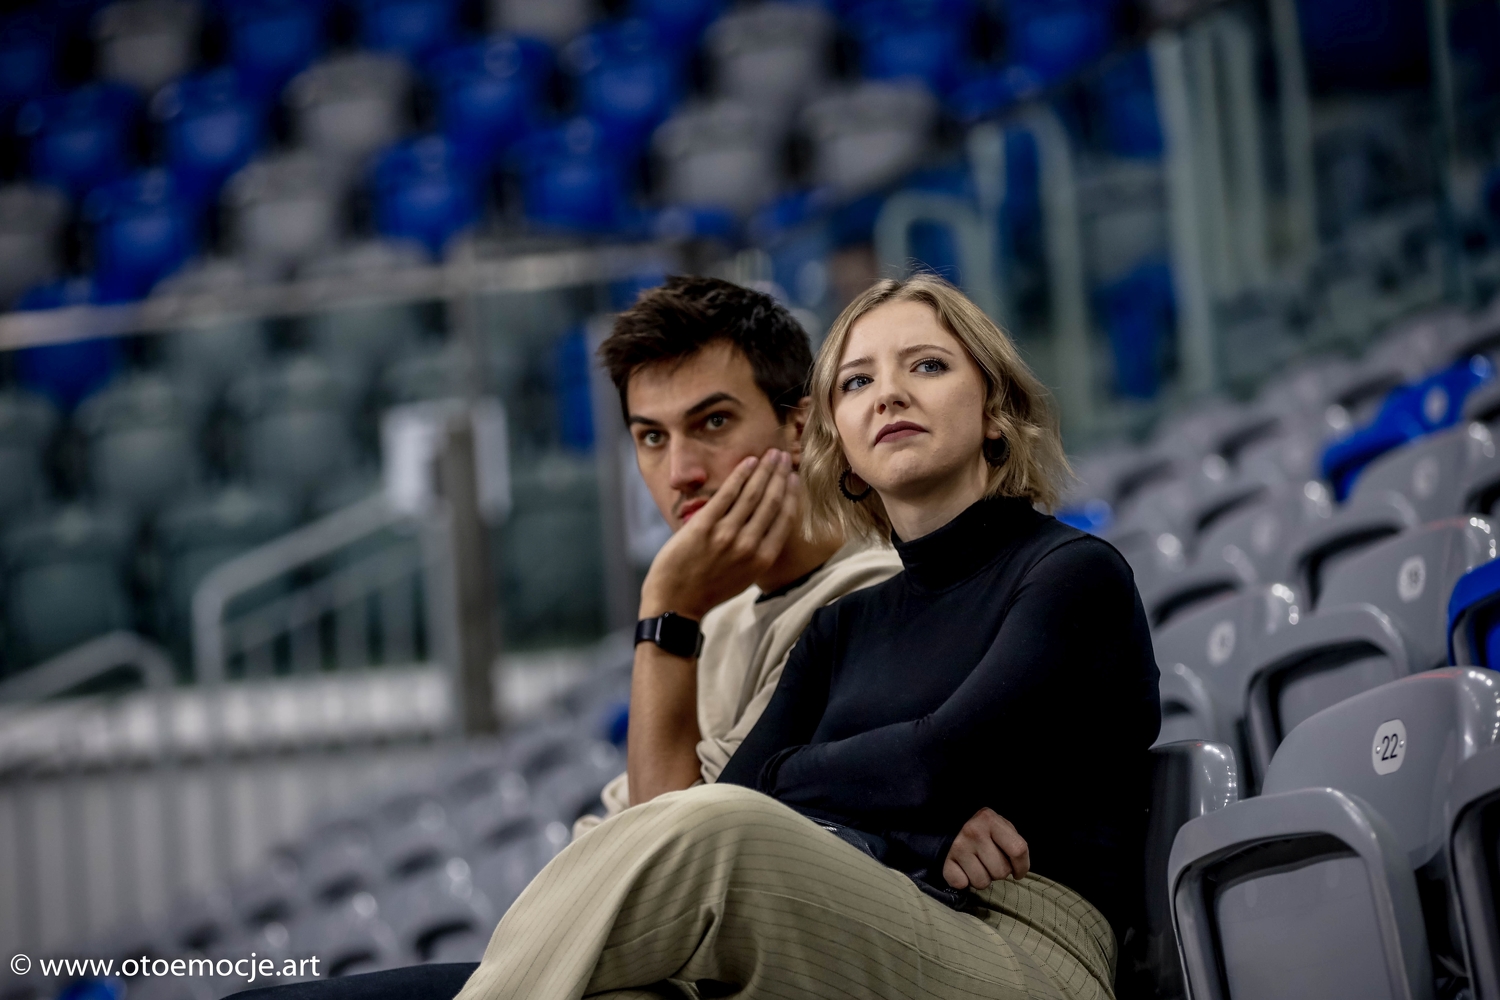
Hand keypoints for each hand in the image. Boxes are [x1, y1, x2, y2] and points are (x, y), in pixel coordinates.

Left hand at [639, 449, 799, 622]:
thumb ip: (758, 551)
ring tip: (770, 455)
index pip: (785, 519)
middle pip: (771, 502)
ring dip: (764, 470)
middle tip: (784, 456)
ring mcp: (726, 535)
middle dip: (780, 475)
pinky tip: (748, 462)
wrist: (676, 603)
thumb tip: (768, 522)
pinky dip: (740, 476)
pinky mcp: (704, 526)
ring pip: (752, 494)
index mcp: (762, 559)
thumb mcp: (744, 576)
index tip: (794, 477)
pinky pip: (726, 494)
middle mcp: (749, 546)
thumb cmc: (709, 590)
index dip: (792, 494)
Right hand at [942, 808, 1028, 889]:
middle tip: (992, 863)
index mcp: (990, 819)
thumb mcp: (1000, 827)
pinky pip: (961, 884)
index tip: (1018, 872)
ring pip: (982, 882)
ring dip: (984, 879)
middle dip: (1000, 872)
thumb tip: (1018, 869)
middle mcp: (973, 831)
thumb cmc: (984, 831)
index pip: (1018, 850)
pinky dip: (965, 882)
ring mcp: (958, 847)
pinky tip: (965, 871)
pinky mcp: (946, 862)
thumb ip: (1013, 842)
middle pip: (1001, 871)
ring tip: (979, 866)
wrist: (952, 827)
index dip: (1022, 866)